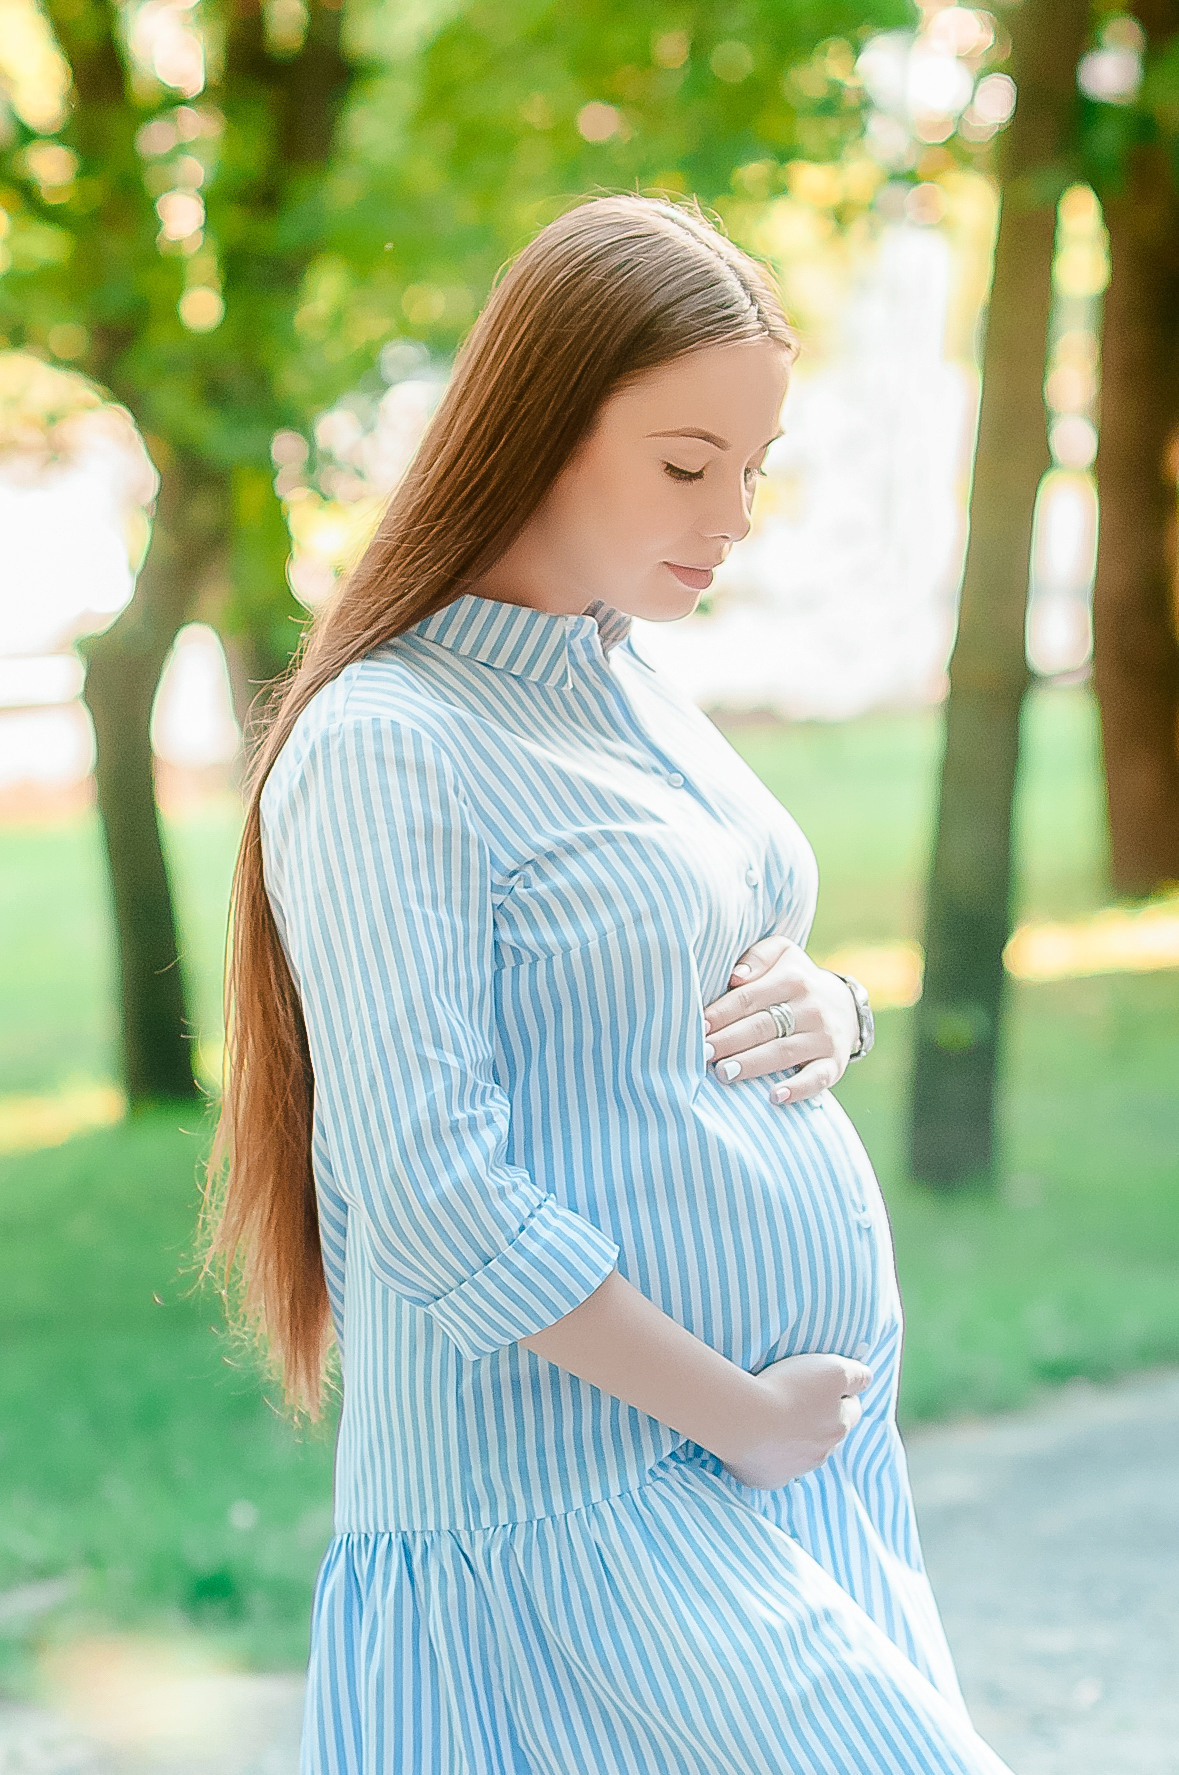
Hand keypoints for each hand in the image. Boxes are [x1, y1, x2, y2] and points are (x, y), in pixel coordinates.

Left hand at [702, 932, 860, 1105]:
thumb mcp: (782, 954)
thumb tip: (736, 976)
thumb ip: (758, 957)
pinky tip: (775, 1096)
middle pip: (762, 1026)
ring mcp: (823, 1037)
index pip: (748, 998)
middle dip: (729, 1041)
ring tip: (724, 1074)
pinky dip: (797, 1089)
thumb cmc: (796, 980)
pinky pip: (816, 1078)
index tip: (699, 1027)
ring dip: (751, 1064)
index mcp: (793, 978)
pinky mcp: (833, 1063)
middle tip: (703, 1053)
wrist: (844, 1005)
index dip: (721, 1013)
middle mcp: (810, 1007)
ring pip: (783, 1052)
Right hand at [719, 1351, 872, 1489]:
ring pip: (802, 1454)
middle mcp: (822, 1453)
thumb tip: (867, 1380)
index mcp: (839, 1427)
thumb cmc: (787, 1389)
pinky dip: (771, 1458)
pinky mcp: (767, 1479)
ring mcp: (794, 1470)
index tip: (824, 1383)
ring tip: (773, 1417)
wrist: (743, 1418)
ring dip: (795, 1438)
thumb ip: (857, 1375)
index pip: (853, 1409)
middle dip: (819, 1418)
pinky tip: (759, 1443)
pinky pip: (774, 1470)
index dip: (842, 1393)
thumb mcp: (832, 1369)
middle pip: (828, 1434)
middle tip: (797, 1398)